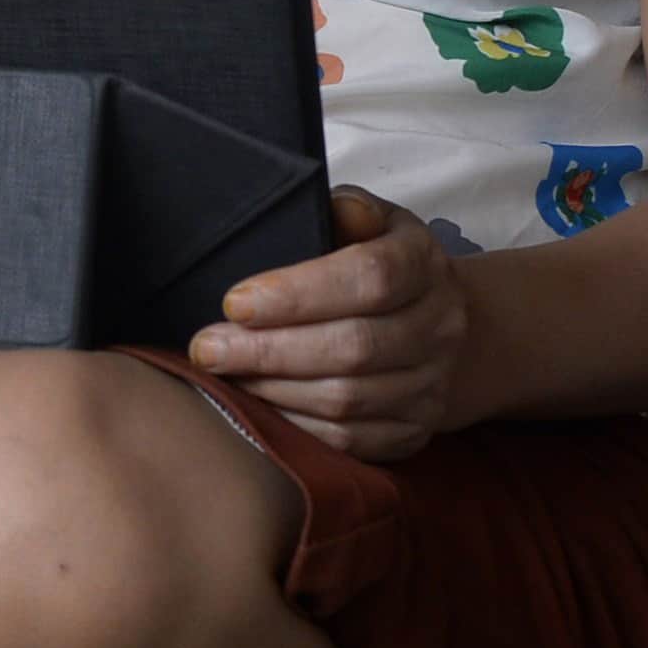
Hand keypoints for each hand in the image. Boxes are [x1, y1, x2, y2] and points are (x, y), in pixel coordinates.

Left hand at [186, 188, 476, 461]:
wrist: (433, 325)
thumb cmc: (377, 265)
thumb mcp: (369, 222)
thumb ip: (348, 210)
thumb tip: (333, 208)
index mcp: (423, 263)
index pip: (369, 278)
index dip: (297, 294)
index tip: (234, 302)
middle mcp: (439, 325)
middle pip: (352, 346)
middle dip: (268, 350)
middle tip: (208, 349)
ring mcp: (432, 383)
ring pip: (347, 399)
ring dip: (274, 390)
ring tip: (224, 375)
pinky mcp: (415, 430)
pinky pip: (351, 440)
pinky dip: (296, 427)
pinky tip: (257, 408)